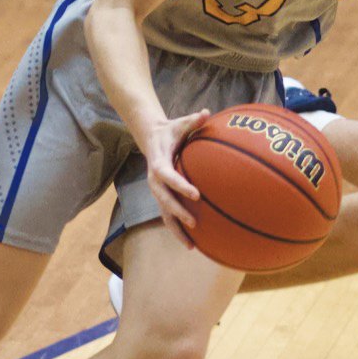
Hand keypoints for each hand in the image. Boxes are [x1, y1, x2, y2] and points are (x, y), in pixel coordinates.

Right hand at [141, 110, 209, 241]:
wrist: (151, 138)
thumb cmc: (170, 131)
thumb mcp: (180, 123)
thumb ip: (193, 120)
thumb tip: (206, 112)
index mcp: (159, 164)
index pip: (168, 177)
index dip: (181, 186)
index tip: (196, 195)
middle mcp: (155, 181)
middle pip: (164, 200)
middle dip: (178, 213)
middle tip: (194, 223)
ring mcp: (157, 191)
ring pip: (164, 214)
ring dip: (176, 230)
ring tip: (191, 246)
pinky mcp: (161, 197)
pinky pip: (168, 215)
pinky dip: (177, 229)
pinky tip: (191, 243)